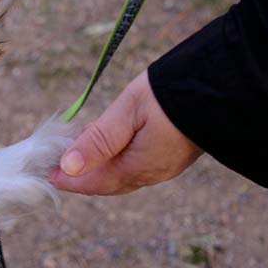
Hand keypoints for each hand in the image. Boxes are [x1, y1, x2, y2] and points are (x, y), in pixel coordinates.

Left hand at [51, 71, 202, 194]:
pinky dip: (115, 160)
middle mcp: (152, 173)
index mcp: (139, 166)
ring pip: (122, 175)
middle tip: (55, 164)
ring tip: (75, 152)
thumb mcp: (129, 111)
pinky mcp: (172, 155)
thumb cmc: (170, 93)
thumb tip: (69, 166)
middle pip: (107, 182)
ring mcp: (164, 166)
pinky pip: (135, 165)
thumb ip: (99, 140)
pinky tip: (106, 145)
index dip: (69, 179)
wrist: (220, 86)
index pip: (95, 182)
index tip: (47, 173)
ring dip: (97, 168)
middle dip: (81, 176)